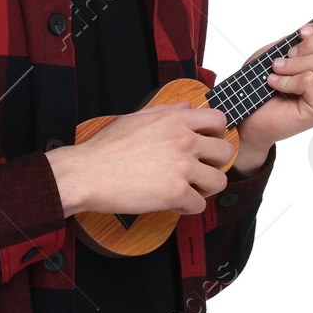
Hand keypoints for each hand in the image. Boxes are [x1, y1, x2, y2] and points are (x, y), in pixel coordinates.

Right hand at [47, 102, 234, 217]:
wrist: (86, 173)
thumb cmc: (105, 148)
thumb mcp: (135, 118)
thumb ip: (166, 111)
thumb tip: (186, 105)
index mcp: (174, 119)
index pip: (219, 120)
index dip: (217, 134)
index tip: (206, 145)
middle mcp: (183, 140)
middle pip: (225, 152)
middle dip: (214, 164)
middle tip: (198, 171)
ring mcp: (182, 166)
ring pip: (219, 181)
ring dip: (205, 188)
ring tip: (187, 189)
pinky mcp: (177, 192)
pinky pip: (199, 205)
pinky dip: (187, 207)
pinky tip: (172, 203)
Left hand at [236, 20, 312, 151]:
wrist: (250, 113)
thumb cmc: (265, 80)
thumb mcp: (283, 50)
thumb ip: (304, 40)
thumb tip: (311, 30)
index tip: (300, 34)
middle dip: (310, 44)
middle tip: (288, 56)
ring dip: (296, 62)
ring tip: (279, 70)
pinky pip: (310, 80)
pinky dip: (287, 79)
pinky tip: (276, 85)